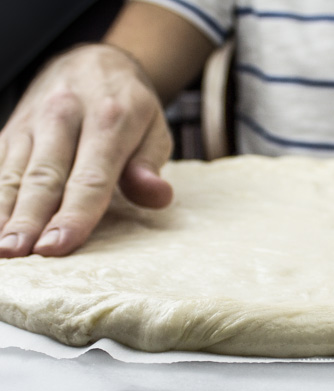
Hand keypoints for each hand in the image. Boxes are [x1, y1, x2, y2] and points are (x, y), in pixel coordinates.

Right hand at [0, 44, 172, 257]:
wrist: (94, 60)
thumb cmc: (130, 107)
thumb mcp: (156, 129)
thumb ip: (150, 164)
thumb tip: (156, 195)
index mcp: (111, 119)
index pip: (91, 177)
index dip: (74, 214)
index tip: (59, 246)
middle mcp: (66, 115)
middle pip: (45, 176)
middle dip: (30, 218)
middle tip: (20, 253)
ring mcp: (33, 120)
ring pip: (14, 170)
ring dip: (4, 211)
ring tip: (1, 248)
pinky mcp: (11, 126)